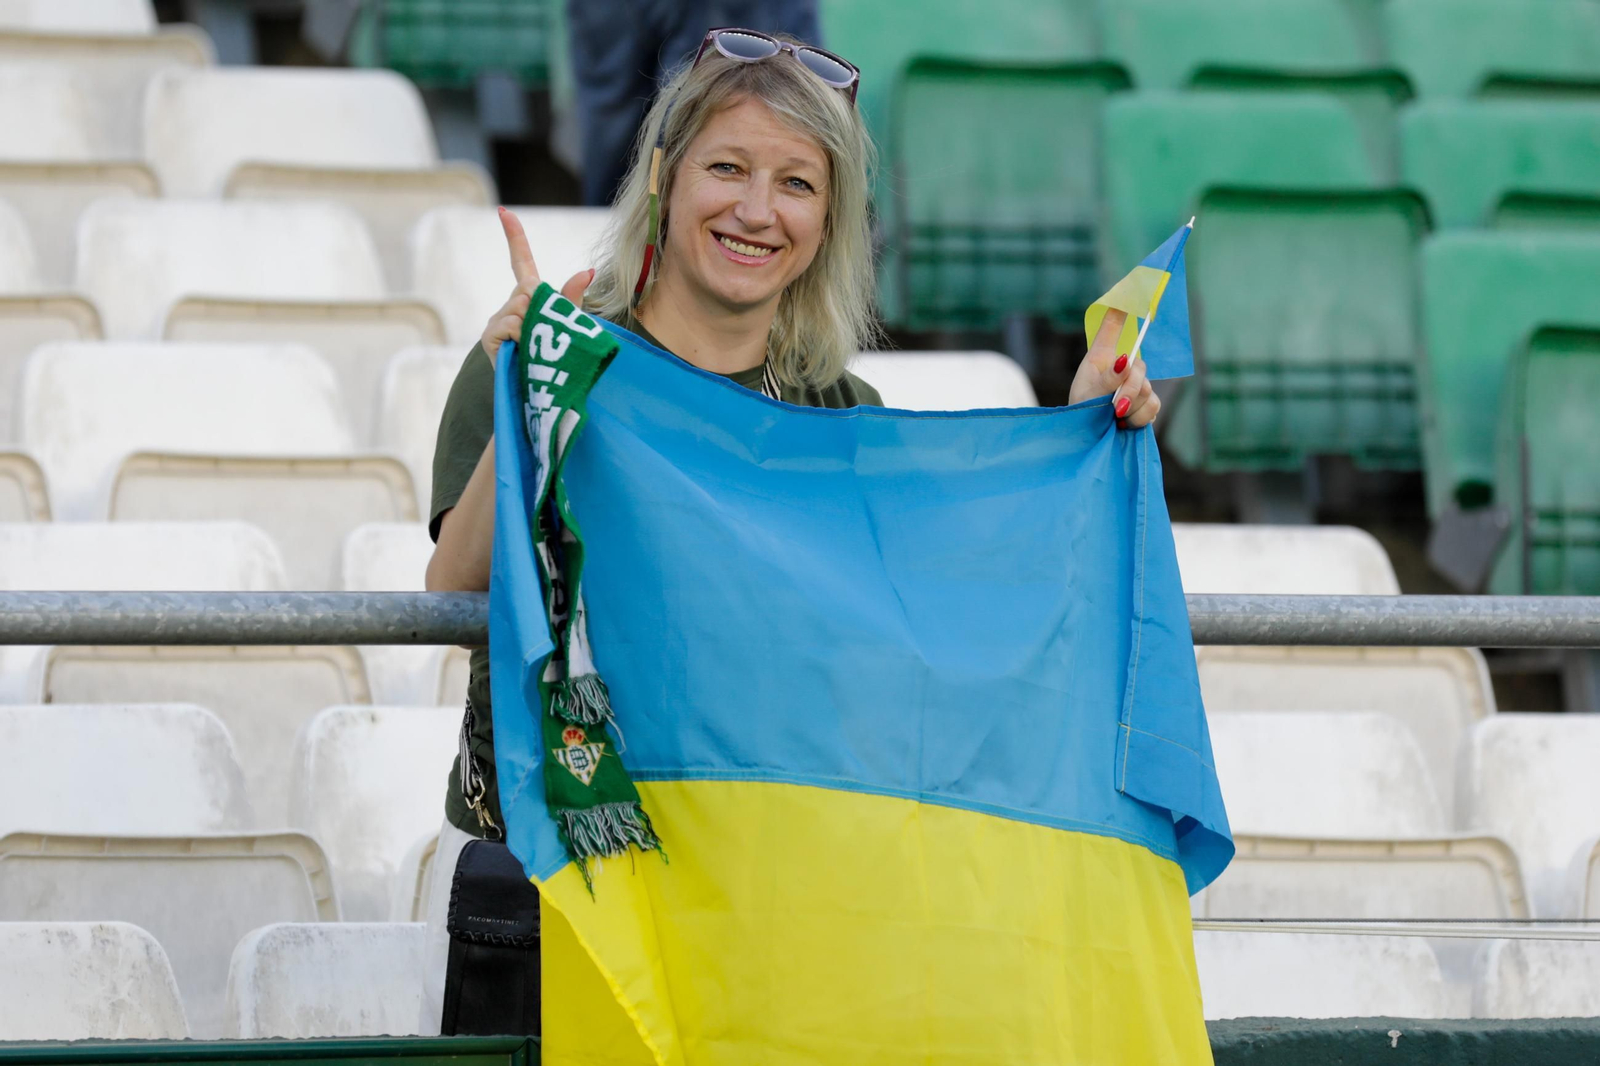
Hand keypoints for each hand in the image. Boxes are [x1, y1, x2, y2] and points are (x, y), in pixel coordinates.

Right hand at [480, 207, 595, 368]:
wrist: (544, 393)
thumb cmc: (560, 360)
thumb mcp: (570, 326)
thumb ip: (572, 298)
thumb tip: (588, 270)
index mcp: (530, 298)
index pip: (521, 261)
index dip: (515, 237)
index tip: (503, 211)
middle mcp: (510, 306)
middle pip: (527, 289)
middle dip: (541, 307)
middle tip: (545, 334)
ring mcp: (498, 320)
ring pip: (520, 307)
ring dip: (533, 326)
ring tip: (535, 347)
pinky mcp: (490, 336)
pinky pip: (510, 324)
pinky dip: (521, 335)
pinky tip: (522, 349)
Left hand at [1068, 309, 1160, 429]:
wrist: (1087, 439)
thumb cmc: (1080, 411)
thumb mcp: (1087, 396)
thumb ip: (1107, 380)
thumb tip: (1126, 361)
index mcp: (1103, 356)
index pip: (1114, 323)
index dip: (1123, 303)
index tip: (1133, 281)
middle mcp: (1123, 366)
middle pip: (1139, 367)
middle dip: (1129, 390)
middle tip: (1115, 409)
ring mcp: (1136, 385)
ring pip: (1148, 390)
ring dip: (1131, 408)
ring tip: (1114, 419)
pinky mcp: (1146, 404)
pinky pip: (1153, 407)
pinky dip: (1138, 419)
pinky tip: (1125, 424)